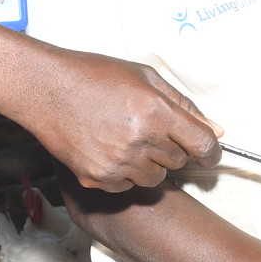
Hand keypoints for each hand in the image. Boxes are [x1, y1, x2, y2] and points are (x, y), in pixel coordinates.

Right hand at [28, 50, 222, 191]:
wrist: (45, 88)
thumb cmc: (94, 75)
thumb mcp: (145, 76)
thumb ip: (183, 104)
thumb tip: (215, 129)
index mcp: (156, 111)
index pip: (203, 146)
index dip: (211, 151)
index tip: (207, 152)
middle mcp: (140, 140)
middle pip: (180, 162)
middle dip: (172, 148)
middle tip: (148, 128)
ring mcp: (118, 163)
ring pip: (155, 178)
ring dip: (149, 162)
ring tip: (125, 137)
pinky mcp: (98, 178)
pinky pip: (128, 186)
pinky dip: (124, 173)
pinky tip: (107, 148)